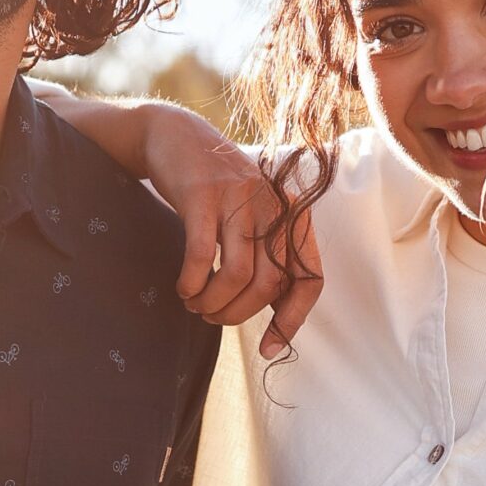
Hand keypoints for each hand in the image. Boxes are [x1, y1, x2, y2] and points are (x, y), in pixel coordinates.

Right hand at [140, 104, 320, 358]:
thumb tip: (280, 319)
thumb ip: (268, 259)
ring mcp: (238, 199)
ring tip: (196, 305)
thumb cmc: (215, 190)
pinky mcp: (203, 196)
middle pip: (270, 285)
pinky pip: (202, 257)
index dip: (291, 320)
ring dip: (213, 303)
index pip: (309, 279)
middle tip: (213, 317)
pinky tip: (184, 287)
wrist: (175, 136)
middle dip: (239, 315)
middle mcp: (271, 206)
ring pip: (238, 276)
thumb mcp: (252, 218)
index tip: (267, 348)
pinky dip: (192, 283)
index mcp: (289, 217)